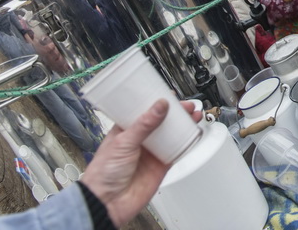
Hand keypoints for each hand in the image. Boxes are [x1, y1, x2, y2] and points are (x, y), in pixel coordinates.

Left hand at [79, 100, 202, 227]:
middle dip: (175, 112)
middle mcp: (140, 140)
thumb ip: (144, 125)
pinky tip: (193, 134)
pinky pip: (177, 151)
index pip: (144, 111)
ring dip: (183, 125)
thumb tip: (160, 106)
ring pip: (172, 134)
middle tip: (186, 105)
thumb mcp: (123, 142)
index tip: (168, 95)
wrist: (108, 203)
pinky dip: (187, 143)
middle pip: (162, 121)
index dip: (156, 102)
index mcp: (126, 130)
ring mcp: (151, 152)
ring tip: (194, 115)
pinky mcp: (161, 165)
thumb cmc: (103, 173)